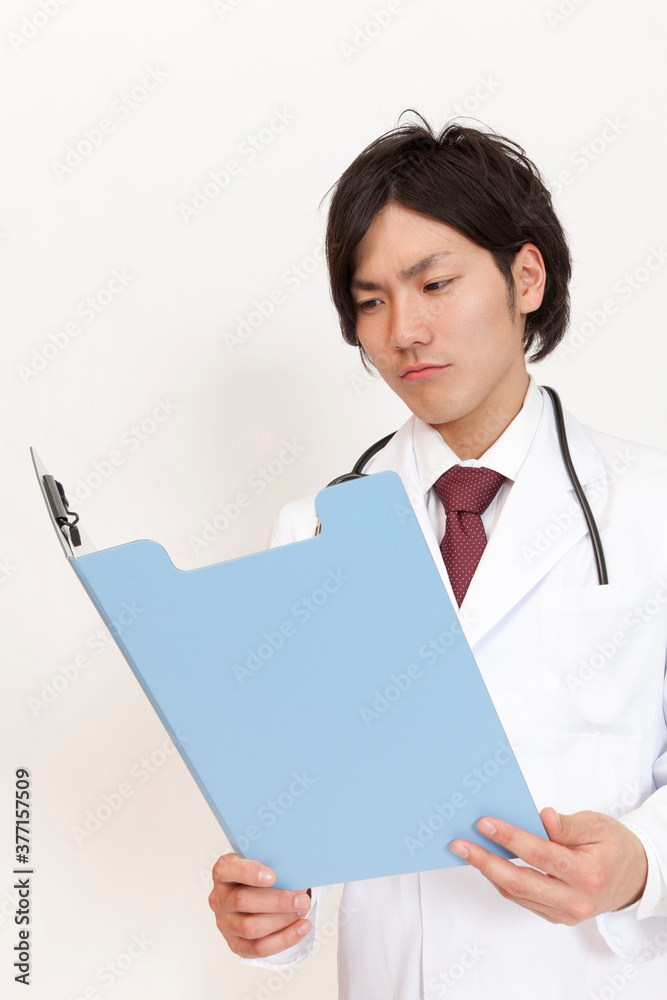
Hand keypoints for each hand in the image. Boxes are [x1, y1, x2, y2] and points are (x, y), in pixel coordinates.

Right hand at [208, 853, 311, 958]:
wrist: (256, 893)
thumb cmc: (262, 873)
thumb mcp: (264, 861)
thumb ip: (274, 864)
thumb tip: (296, 876)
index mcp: (222, 872)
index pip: (226, 870)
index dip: (248, 872)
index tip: (273, 876)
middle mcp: (219, 899)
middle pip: (242, 901)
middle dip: (277, 902)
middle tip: (302, 899)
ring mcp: (225, 924)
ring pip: (250, 928)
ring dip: (282, 921)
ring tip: (303, 911)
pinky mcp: (236, 944)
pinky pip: (259, 948)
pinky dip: (284, 939)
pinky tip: (302, 928)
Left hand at [449, 807, 647, 924]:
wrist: (635, 876)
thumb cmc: (615, 845)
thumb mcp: (597, 825)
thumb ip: (567, 825)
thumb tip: (541, 817)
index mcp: (587, 874)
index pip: (540, 855)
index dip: (510, 838)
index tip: (484, 824)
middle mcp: (575, 900)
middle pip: (520, 882)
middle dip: (485, 861)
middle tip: (459, 844)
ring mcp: (565, 913)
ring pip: (517, 893)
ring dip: (488, 871)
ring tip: (466, 850)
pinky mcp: (557, 916)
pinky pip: (523, 899)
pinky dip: (502, 880)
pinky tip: (488, 862)